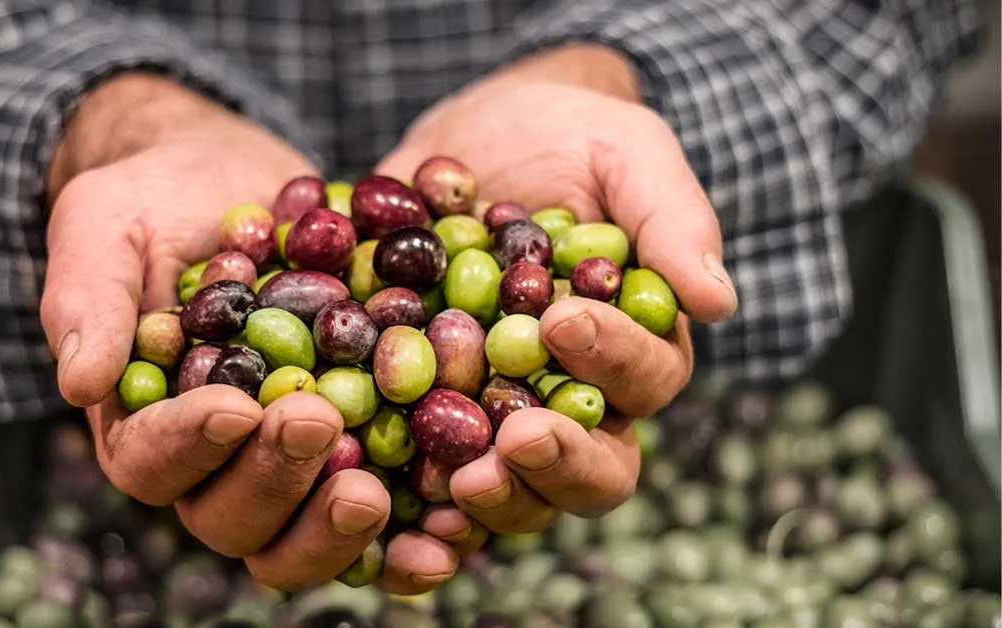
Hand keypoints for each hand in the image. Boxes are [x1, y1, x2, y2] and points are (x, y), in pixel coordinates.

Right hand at [39, 74, 460, 591]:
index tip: (235, 406)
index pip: (151, 462)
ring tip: (374, 487)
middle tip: (318, 422)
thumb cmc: (156, 201)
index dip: (190, 445)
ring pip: (300, 536)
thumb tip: (79, 381)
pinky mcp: (356, 450)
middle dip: (273, 479)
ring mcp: (286, 466)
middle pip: (230, 517)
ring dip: (334, 526)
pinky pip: (378, 518)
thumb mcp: (106, 225)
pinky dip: (408, 538)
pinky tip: (447, 534)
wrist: (236, 184)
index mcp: (144, 423)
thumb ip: (89, 298)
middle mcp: (214, 464)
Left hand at [378, 45, 738, 531]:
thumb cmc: (567, 136)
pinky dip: (413, 506)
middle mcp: (574, 400)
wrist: (472, 138)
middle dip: (557, 463)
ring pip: (515, 491)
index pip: (645, 381)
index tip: (562, 323)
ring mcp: (498, 417)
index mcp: (634, 348)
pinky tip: (391, 507)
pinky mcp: (427, 416)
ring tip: (453, 483)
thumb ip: (671, 218)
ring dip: (491, 498)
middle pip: (593, 468)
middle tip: (514, 440)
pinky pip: (425, 479)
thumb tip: (717, 300)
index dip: (612, 361)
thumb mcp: (624, 151)